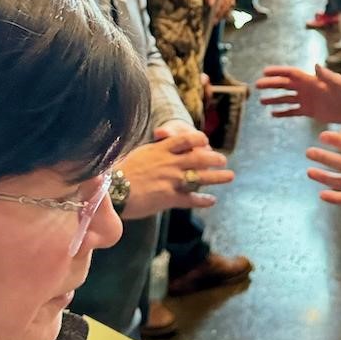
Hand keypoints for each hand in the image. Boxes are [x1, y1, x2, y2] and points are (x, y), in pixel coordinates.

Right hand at [118, 130, 233, 215]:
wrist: (111, 191)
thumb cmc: (119, 172)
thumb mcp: (138, 154)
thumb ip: (154, 150)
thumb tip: (162, 144)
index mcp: (160, 150)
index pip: (186, 139)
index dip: (199, 139)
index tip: (205, 141)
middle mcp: (169, 163)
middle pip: (199, 157)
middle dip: (214, 158)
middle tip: (223, 159)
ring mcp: (171, 180)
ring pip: (200, 177)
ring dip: (217, 177)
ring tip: (229, 176)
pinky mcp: (169, 197)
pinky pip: (191, 199)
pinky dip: (203, 200)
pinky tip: (212, 201)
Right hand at [256, 63, 340, 122]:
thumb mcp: (337, 82)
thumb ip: (326, 75)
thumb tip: (315, 65)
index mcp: (310, 80)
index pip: (290, 74)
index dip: (277, 72)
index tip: (264, 72)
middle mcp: (305, 88)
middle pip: (284, 85)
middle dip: (271, 85)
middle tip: (257, 86)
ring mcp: (306, 100)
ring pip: (286, 98)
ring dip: (274, 99)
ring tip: (261, 101)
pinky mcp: (308, 111)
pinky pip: (292, 111)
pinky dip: (283, 113)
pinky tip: (272, 114)